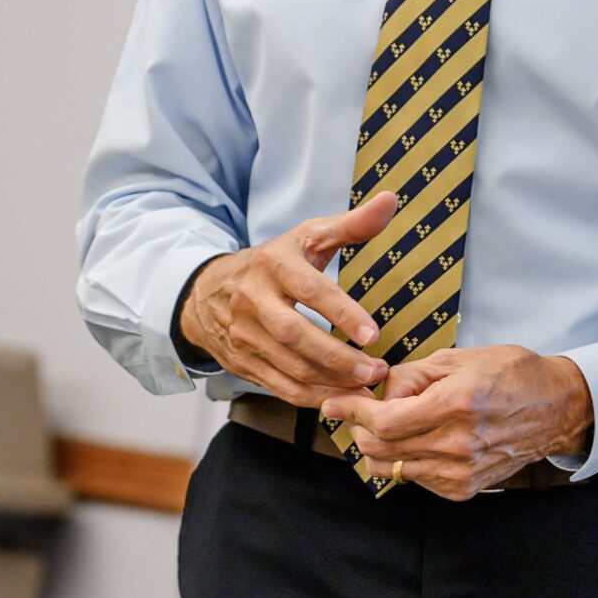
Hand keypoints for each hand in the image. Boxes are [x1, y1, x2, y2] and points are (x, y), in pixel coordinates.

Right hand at [178, 192, 400, 405]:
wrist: (207, 292)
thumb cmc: (271, 262)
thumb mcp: (306, 237)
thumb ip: (351, 225)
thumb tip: (390, 200)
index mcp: (273, 264)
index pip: (309, 289)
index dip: (341, 313)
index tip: (373, 334)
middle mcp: (253, 299)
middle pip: (294, 334)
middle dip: (338, 358)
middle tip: (376, 369)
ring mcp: (244, 334)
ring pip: (289, 366)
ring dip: (331, 382)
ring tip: (367, 386)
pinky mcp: (242, 363)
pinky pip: (280, 387)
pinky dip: (312, 398)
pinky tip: (341, 397)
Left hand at [320, 346, 593, 500]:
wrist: (554, 409)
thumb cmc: (508, 374)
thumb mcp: (456, 358)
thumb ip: (409, 377)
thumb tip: (375, 394)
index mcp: (456, 406)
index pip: (385, 422)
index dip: (351, 412)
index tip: (333, 402)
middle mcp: (457, 446)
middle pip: (381, 449)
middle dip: (359, 427)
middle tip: (358, 407)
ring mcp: (461, 473)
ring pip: (391, 468)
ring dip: (377, 445)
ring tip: (388, 421)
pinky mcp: (464, 489)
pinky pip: (414, 478)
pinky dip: (402, 459)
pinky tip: (416, 437)